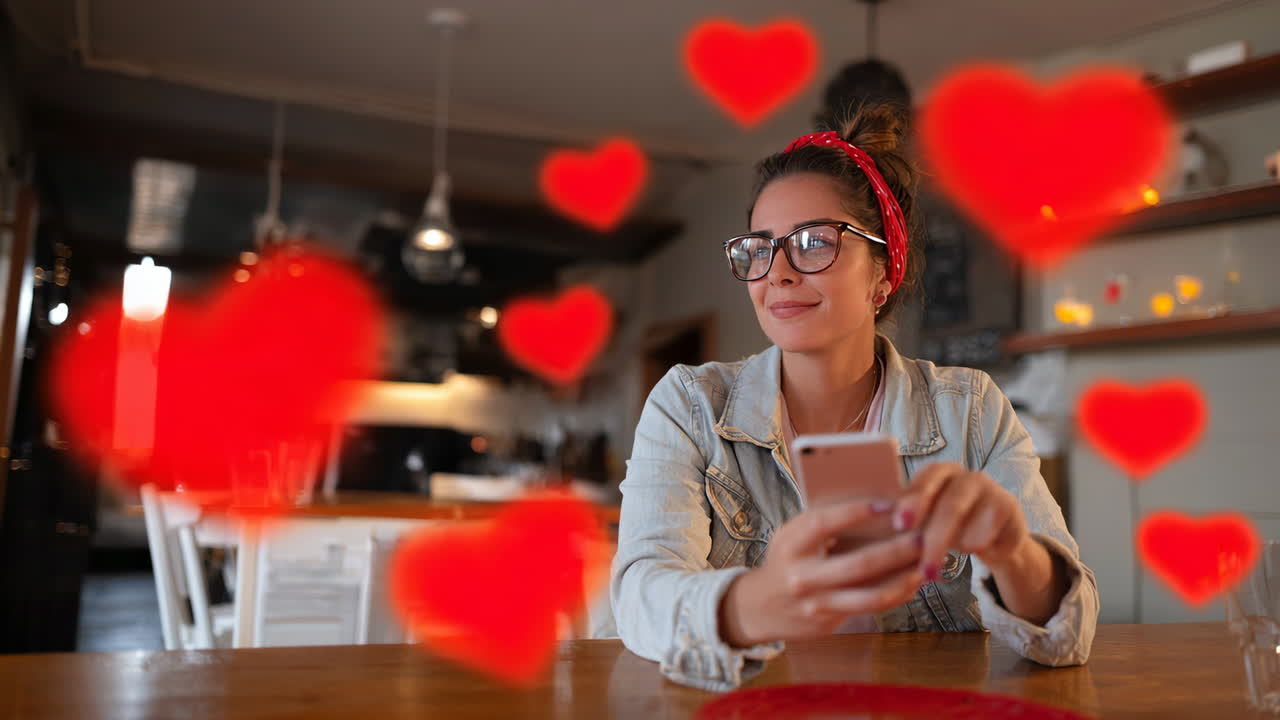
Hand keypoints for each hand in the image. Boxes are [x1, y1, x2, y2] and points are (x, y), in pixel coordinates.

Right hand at [719, 500, 922, 646]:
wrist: (759, 606)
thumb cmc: (786, 559)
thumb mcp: (791, 536)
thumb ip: (822, 524)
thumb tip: (873, 508)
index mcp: (791, 544)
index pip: (824, 523)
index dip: (856, 512)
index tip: (888, 503)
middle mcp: (802, 575)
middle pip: (858, 564)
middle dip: (896, 551)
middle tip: (924, 536)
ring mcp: (816, 602)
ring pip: (870, 595)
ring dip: (903, 580)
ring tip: (926, 565)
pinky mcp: (828, 620)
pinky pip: (870, 609)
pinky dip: (896, 595)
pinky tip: (912, 583)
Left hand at [891, 462, 1030, 579]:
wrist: (993, 536)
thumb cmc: (945, 526)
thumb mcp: (925, 520)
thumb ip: (905, 516)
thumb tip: (872, 519)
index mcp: (939, 472)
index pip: (925, 481)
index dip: (912, 501)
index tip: (899, 524)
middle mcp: (966, 476)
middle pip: (949, 505)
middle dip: (933, 538)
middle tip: (922, 566)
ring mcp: (991, 490)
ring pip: (971, 522)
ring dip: (951, 548)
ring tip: (933, 571)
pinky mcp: (1009, 508)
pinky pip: (990, 531)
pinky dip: (975, 545)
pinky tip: (967, 553)